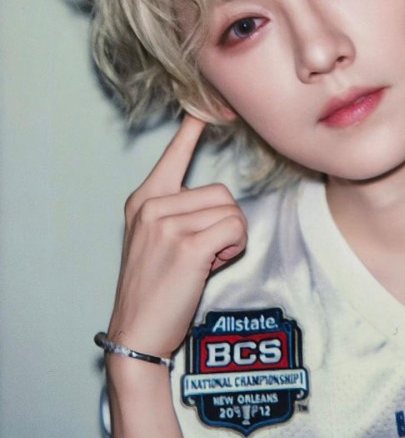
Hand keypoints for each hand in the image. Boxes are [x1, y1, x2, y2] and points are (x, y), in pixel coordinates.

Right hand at [107, 115, 246, 358]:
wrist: (136, 333)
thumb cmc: (154, 287)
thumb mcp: (154, 238)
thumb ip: (177, 210)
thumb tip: (218, 200)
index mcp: (144, 199)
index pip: (175, 154)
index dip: (194, 128)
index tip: (210, 104)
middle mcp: (152, 205)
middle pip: (221, 191)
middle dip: (224, 222)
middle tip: (203, 252)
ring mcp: (167, 224)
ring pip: (232, 210)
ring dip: (229, 237)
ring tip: (204, 261)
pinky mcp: (187, 245)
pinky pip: (235, 228)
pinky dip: (234, 248)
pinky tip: (211, 266)